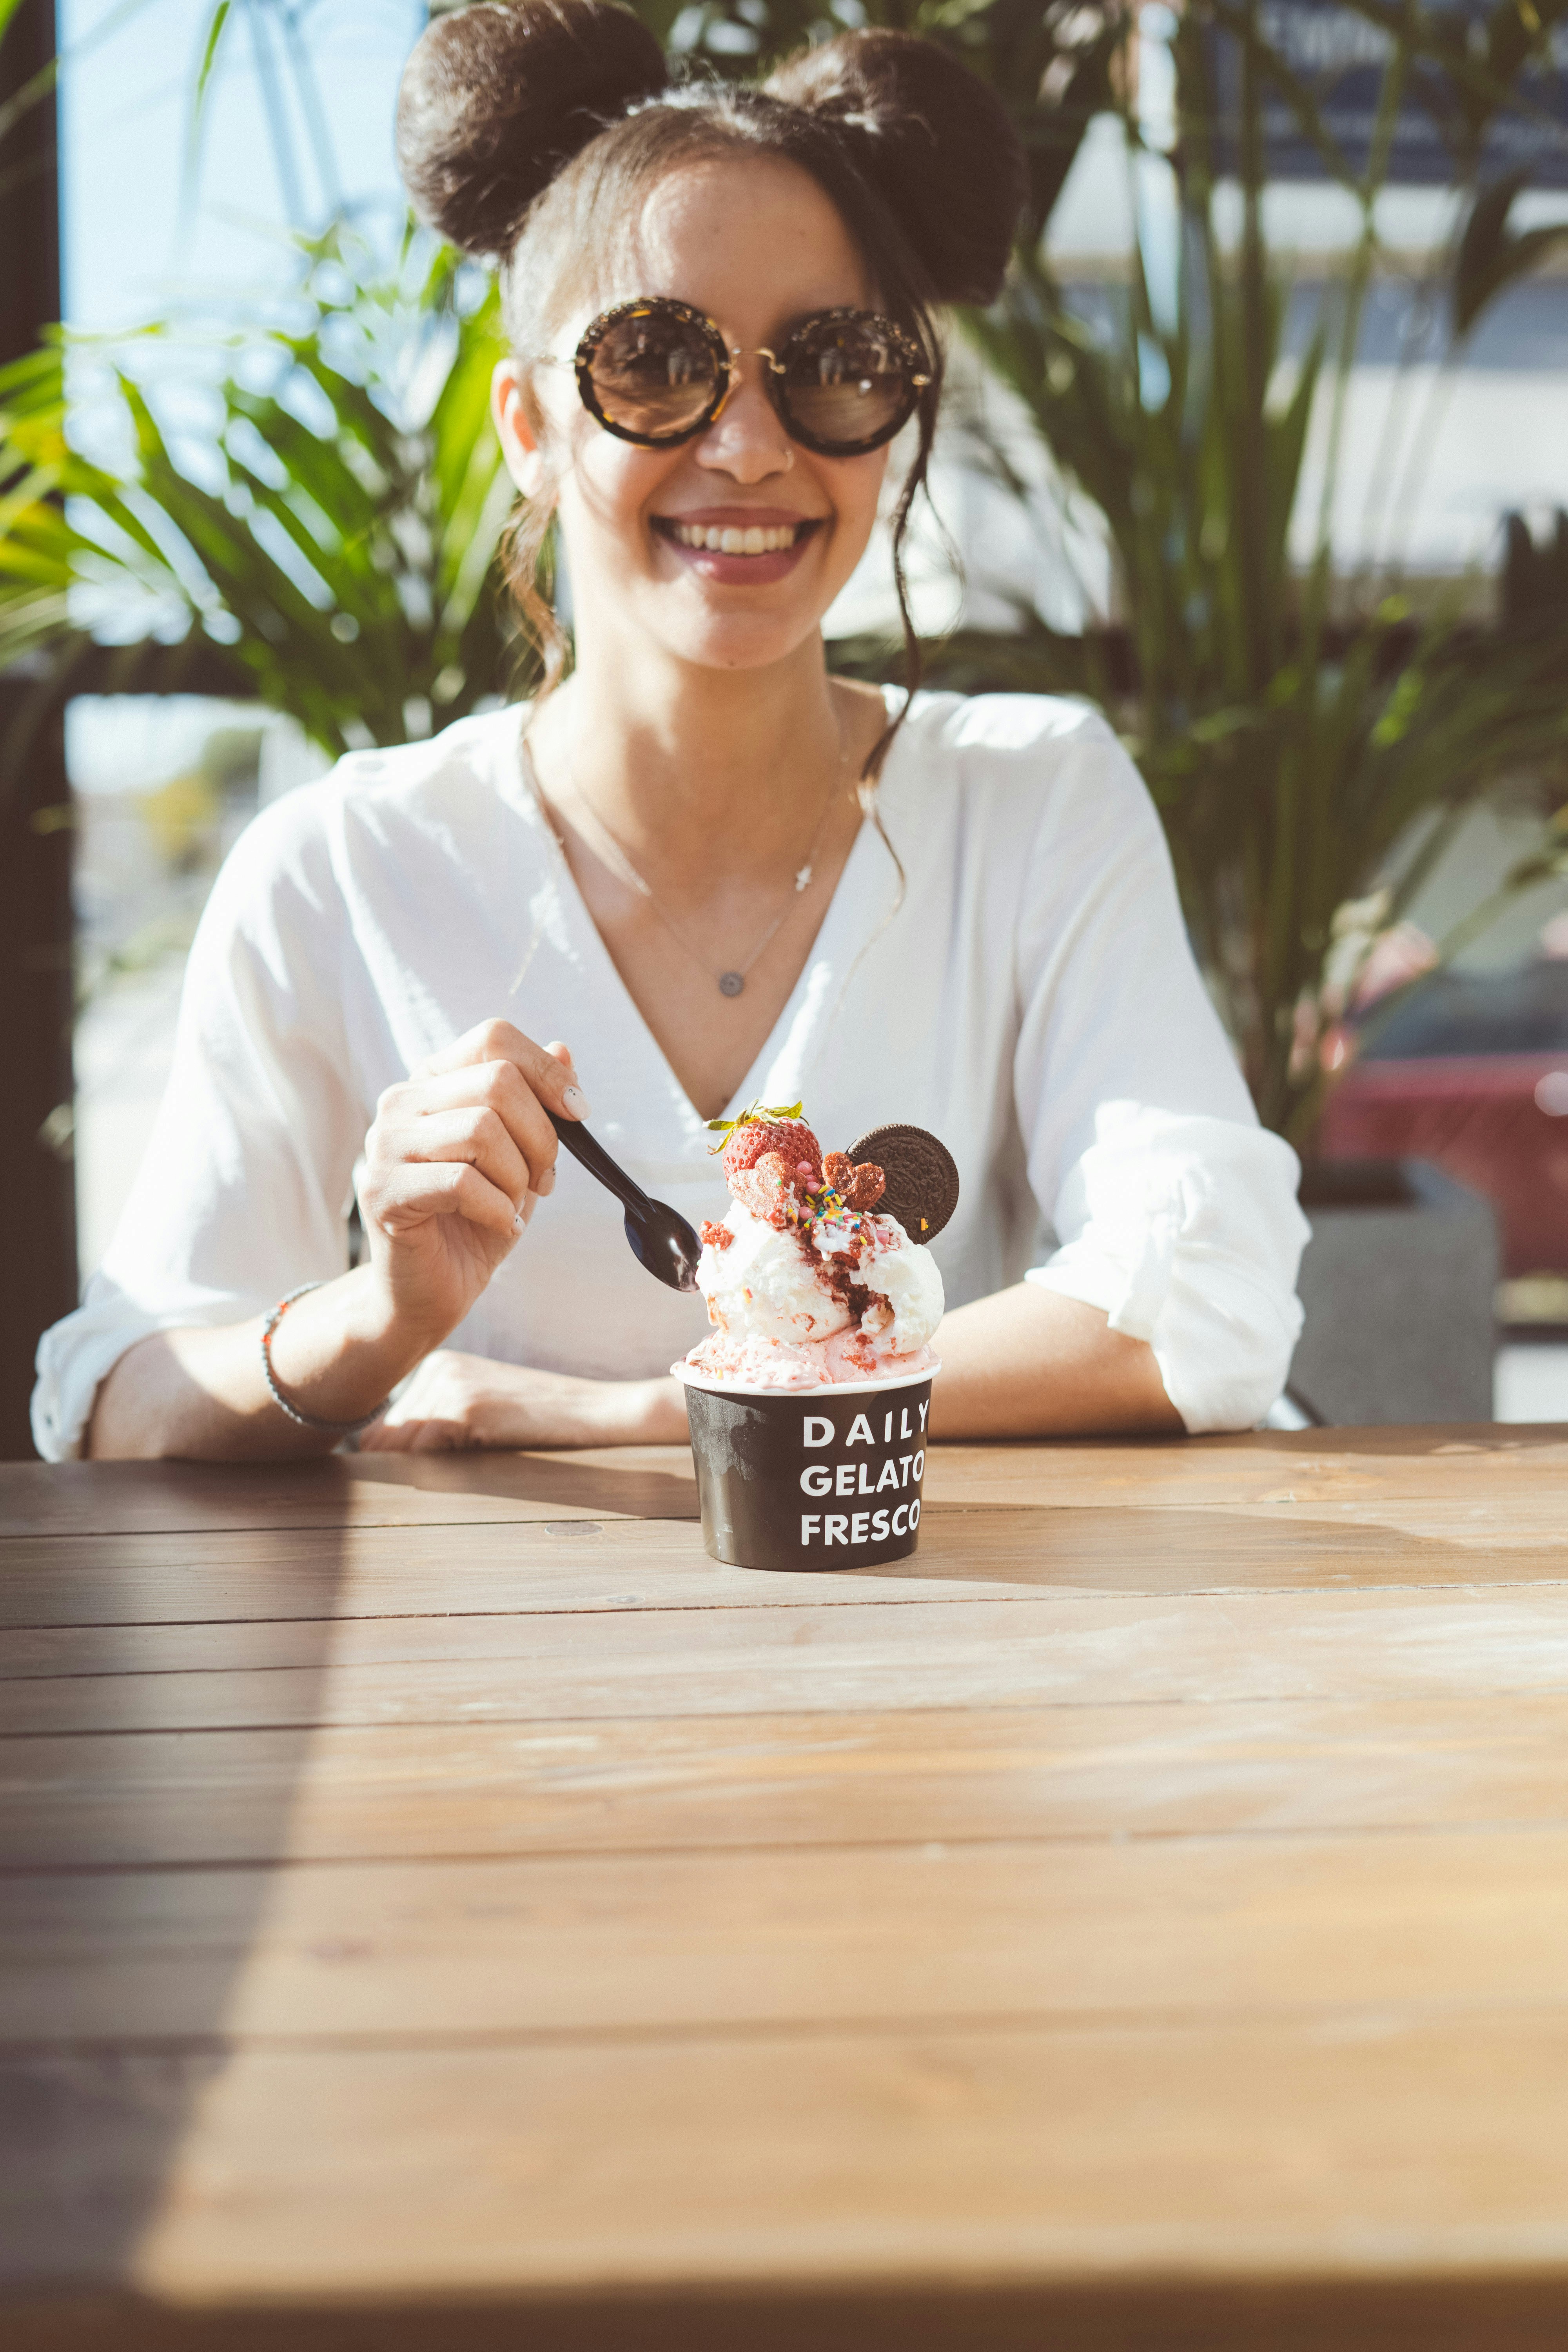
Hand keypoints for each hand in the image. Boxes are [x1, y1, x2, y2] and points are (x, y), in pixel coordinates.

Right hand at [357, 1020, 588, 1356]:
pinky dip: (498, 1209)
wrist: (431, 1291)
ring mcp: (384, 1144)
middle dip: (541, 1136)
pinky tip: (501, 1224)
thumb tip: (563, 1048)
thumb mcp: (520, 1157)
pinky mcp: (381, 1191)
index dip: (546, 1071)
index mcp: (433, 1082)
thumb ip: (537, 1103)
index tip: (577, 1112)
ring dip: (517, 1177)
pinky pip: (461, 1182)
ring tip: (514, 1205)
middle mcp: (401, 1102)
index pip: (493, 1039)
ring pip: (481, 1129)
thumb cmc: (475, 1220)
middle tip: (545, 1180)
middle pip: (496, 1082)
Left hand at [358, 1351, 688, 1452]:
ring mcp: (450, 1384)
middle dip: (397, 1468)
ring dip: (414, 1474)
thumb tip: (379, 1460)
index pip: (384, 1427)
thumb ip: (435, 1428)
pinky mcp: (465, 1406)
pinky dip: (431, 1474)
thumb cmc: (543, 1424)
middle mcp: (438, 1368)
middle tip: (431, 1487)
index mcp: (439, 1367)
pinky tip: (465, 1474)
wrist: (596, 1412)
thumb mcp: (481, 1418)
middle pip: (382, 1439)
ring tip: (457, 1478)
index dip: (390, 1461)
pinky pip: (421, 1452)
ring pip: (398, 1448)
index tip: (410, 1480)